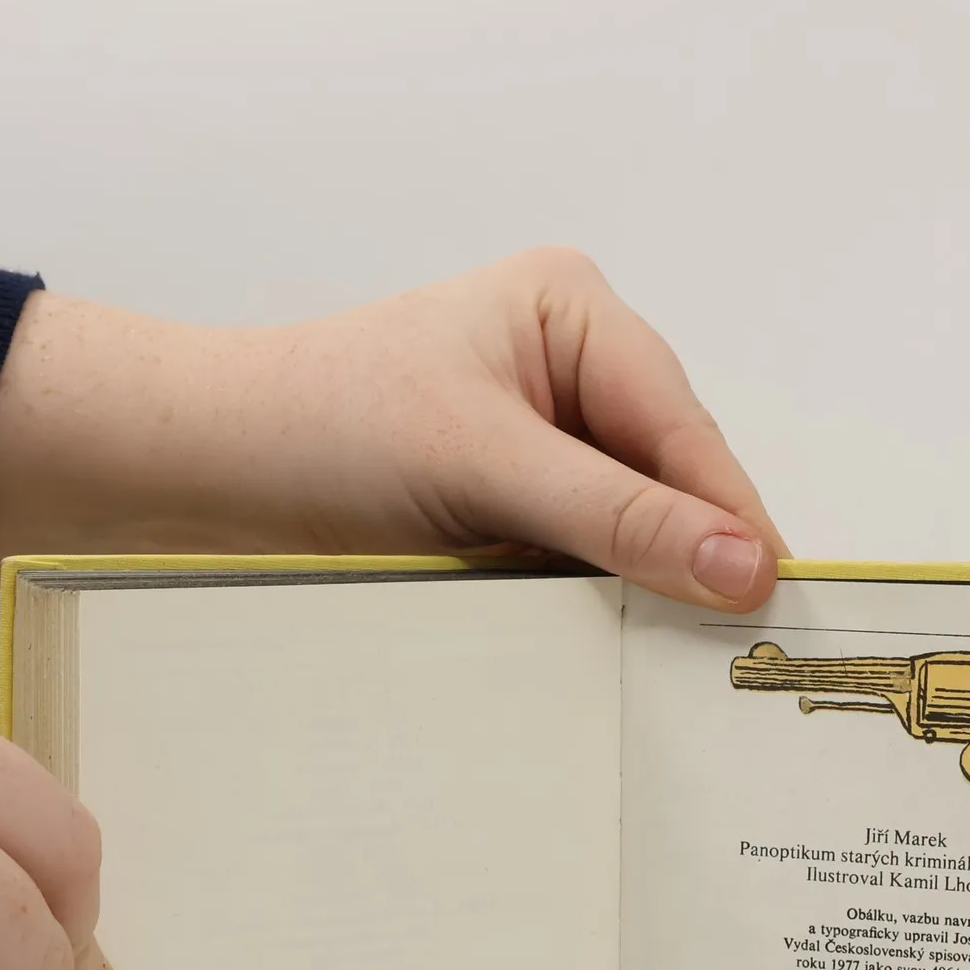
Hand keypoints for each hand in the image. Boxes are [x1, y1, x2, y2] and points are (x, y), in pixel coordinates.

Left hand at [0, 248, 786, 607]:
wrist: (195, 472)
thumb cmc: (318, 426)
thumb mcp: (481, 463)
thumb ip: (615, 515)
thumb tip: (745, 565)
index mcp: (572, 311)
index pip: (682, 425)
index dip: (730, 513)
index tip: (773, 600)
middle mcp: (567, 366)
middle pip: (670, 476)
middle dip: (691, 553)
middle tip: (731, 650)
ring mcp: (538, 439)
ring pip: (632, 524)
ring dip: (640, 583)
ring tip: (674, 658)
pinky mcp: (507, 502)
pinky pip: (581, 556)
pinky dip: (592, 599)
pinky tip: (604, 644)